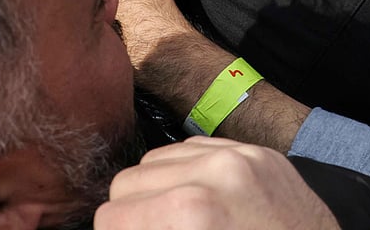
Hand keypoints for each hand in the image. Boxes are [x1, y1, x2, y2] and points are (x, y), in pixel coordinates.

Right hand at [94, 137, 339, 229]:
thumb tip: (119, 226)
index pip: (112, 215)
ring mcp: (240, 155)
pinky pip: (194, 148)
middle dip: (130, 215)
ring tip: (170, 220)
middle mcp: (215, 171)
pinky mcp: (257, 152)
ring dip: (154, 190)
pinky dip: (185, 172)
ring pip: (155, 160)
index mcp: (193, 211)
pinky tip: (196, 200)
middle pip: (127, 182)